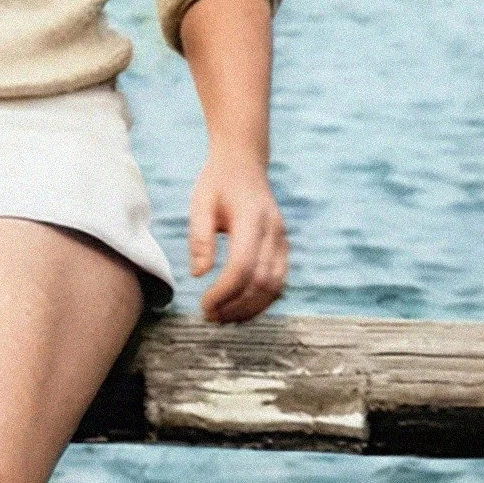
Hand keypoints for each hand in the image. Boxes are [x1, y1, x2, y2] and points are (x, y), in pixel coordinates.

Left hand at [187, 156, 287, 323]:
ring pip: (275, 286)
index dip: (225, 292)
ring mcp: (282, 240)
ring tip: (224, 318)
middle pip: (261, 281)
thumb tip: (199, 274)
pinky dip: (263, 301)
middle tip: (210, 317)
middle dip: (236, 305)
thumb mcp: (200, 203)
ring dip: (251, 308)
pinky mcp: (283, 247)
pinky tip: (241, 309)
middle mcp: (274, 231)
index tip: (204, 305)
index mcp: (252, 219)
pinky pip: (279, 281)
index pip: (242, 266)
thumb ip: (200, 237)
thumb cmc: (218, 183)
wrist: (244, 164)